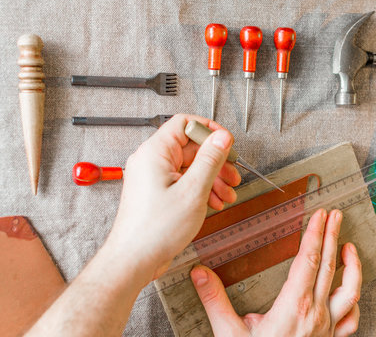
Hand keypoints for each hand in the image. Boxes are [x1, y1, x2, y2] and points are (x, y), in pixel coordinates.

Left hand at [106, 114, 240, 280]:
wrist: (134, 260)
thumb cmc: (155, 230)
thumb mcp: (193, 191)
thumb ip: (210, 160)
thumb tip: (222, 138)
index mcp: (155, 153)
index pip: (185, 124)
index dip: (209, 131)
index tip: (227, 143)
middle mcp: (151, 161)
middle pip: (191, 148)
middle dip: (216, 162)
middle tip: (232, 174)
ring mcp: (153, 178)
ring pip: (190, 167)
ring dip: (212, 178)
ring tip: (227, 194)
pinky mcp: (157, 192)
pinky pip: (183, 182)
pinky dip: (201, 189)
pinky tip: (214, 202)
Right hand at [191, 209, 361, 336]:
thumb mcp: (229, 334)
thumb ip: (215, 301)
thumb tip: (200, 273)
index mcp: (294, 306)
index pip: (309, 259)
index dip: (316, 233)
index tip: (320, 215)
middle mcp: (316, 313)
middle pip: (330, 265)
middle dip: (333, 236)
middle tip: (335, 215)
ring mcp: (327, 328)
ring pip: (350, 290)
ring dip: (352, 265)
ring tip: (350, 245)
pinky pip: (351, 318)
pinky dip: (354, 300)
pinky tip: (350, 291)